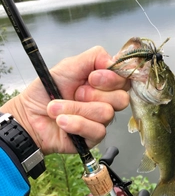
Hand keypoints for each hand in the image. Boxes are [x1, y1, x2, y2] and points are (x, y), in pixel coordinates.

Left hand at [0, 46, 129, 153]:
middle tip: (75, 93)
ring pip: (106, 113)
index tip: (92, 78)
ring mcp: (100, 121)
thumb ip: (93, 58)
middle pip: (121, 99)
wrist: (28, 115)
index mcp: (102, 84)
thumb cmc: (46, 91)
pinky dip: (75, 123)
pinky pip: (97, 130)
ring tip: (57, 108)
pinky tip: (61, 121)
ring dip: (77, 108)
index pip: (124, 80)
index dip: (112, 78)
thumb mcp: (68, 66)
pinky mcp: (93, 137)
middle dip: (93, 94)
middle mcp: (105, 102)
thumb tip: (114, 61)